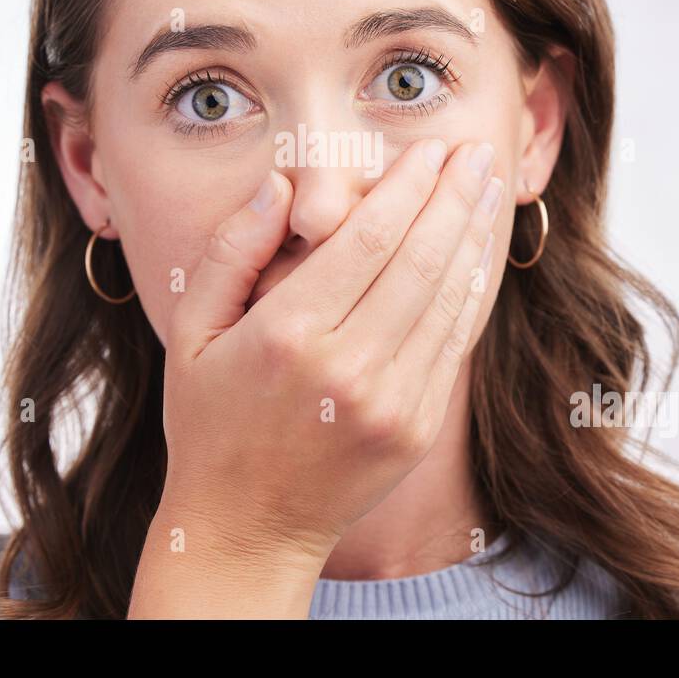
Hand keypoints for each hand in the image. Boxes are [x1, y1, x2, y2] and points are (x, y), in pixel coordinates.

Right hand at [158, 137, 502, 561]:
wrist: (246, 527)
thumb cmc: (210, 422)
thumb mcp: (191, 332)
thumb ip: (231, 250)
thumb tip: (280, 184)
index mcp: (286, 337)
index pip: (365, 240)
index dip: (406, 187)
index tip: (429, 150)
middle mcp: (348, 369)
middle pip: (420, 260)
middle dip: (454, 197)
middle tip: (475, 153)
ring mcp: (392, 404)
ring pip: (448, 299)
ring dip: (474, 237)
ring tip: (487, 191)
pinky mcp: (417, 428)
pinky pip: (455, 344)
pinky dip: (472, 293)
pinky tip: (477, 256)